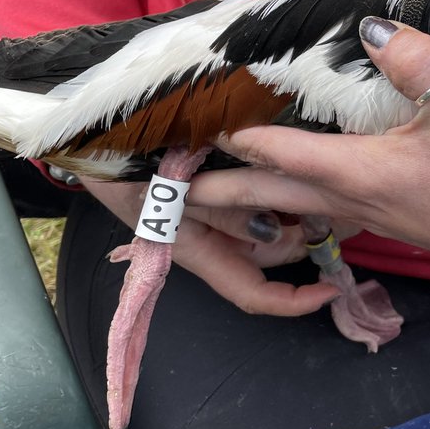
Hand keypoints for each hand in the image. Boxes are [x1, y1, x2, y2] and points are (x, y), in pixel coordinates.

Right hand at [81, 176, 339, 314]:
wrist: (88, 127)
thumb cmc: (121, 160)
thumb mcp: (169, 188)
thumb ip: (220, 211)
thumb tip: (274, 233)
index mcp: (194, 249)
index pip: (250, 292)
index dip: (293, 300)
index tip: (332, 288)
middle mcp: (206, 235)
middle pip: (267, 255)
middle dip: (303, 240)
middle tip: (341, 211)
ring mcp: (211, 209)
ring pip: (265, 222)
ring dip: (295, 210)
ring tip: (329, 187)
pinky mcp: (212, 181)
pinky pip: (252, 193)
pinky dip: (275, 185)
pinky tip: (297, 164)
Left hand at [186, 19, 429, 276]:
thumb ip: (416, 61)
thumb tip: (369, 24)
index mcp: (358, 172)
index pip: (278, 151)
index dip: (232, 135)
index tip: (188, 122)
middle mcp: (349, 200)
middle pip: (265, 197)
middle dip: (213, 191)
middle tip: (166, 184)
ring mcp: (364, 217)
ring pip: (286, 213)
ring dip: (242, 204)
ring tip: (204, 195)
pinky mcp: (383, 221)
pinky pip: (315, 217)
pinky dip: (284, 208)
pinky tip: (281, 202)